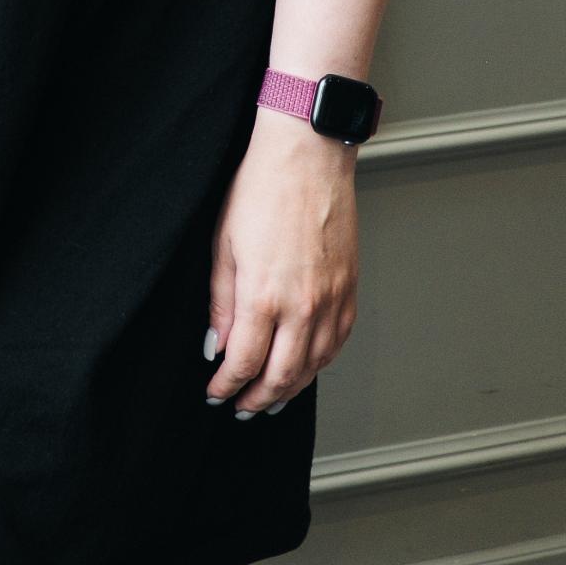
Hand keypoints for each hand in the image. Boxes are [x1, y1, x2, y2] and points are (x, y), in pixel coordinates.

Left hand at [203, 106, 359, 415]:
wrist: (307, 156)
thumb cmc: (261, 189)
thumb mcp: (223, 244)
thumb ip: (220, 302)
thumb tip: (216, 345)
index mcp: (263, 296)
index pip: (243, 363)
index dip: (226, 386)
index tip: (215, 394)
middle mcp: (302, 306)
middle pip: (281, 376)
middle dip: (257, 399)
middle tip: (241, 409)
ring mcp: (332, 301)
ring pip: (313, 367)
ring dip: (289, 390)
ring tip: (270, 398)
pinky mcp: (350, 291)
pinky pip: (337, 344)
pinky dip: (319, 364)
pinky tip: (305, 367)